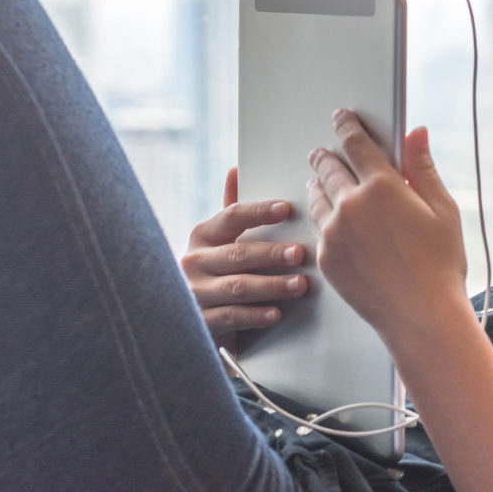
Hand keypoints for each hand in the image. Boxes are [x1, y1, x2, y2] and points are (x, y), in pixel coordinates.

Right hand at [181, 167, 307, 351]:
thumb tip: (235, 169)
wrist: (192, 322)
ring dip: (272, 286)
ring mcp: (195, 293)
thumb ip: (231, 212)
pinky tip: (276, 314)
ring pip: (238, 287)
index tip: (286, 208)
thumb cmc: (217, 273)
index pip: (231, 217)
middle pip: (237, 253)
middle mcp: (194, 261)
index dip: (259, 212)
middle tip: (301, 253)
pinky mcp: (200, 322)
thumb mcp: (220, 242)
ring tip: (300, 285)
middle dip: (271, 253)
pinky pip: (231, 317)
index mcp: (203, 236)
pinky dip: (255, 315)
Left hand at [306, 109, 468, 339]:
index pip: (356, 143)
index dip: (347, 126)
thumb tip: (416, 133)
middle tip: (324, 151)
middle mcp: (351, 205)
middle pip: (329, 167)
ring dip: (318, 183)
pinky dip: (322, 216)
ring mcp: (334, 232)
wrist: (420, 315)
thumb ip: (422, 168)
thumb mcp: (442, 210)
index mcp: (383, 187)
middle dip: (326, 155)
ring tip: (321, 180)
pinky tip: (329, 218)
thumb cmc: (440, 265)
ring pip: (317, 196)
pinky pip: (317, 227)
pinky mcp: (326, 257)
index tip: (342, 117)